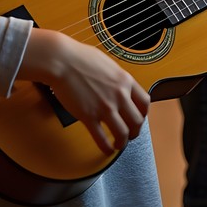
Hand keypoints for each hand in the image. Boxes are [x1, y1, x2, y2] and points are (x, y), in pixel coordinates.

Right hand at [19, 29, 149, 154]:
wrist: (62, 61)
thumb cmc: (79, 57)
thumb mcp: (108, 63)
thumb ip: (117, 78)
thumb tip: (119, 86)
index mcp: (125, 80)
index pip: (145, 103)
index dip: (143, 114)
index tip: (138, 118)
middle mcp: (119, 95)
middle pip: (137, 121)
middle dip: (135, 131)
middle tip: (129, 134)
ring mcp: (105, 107)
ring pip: (123, 133)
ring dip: (122, 142)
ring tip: (118, 144)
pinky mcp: (89, 116)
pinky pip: (101, 138)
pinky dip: (106, 148)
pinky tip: (106, 149)